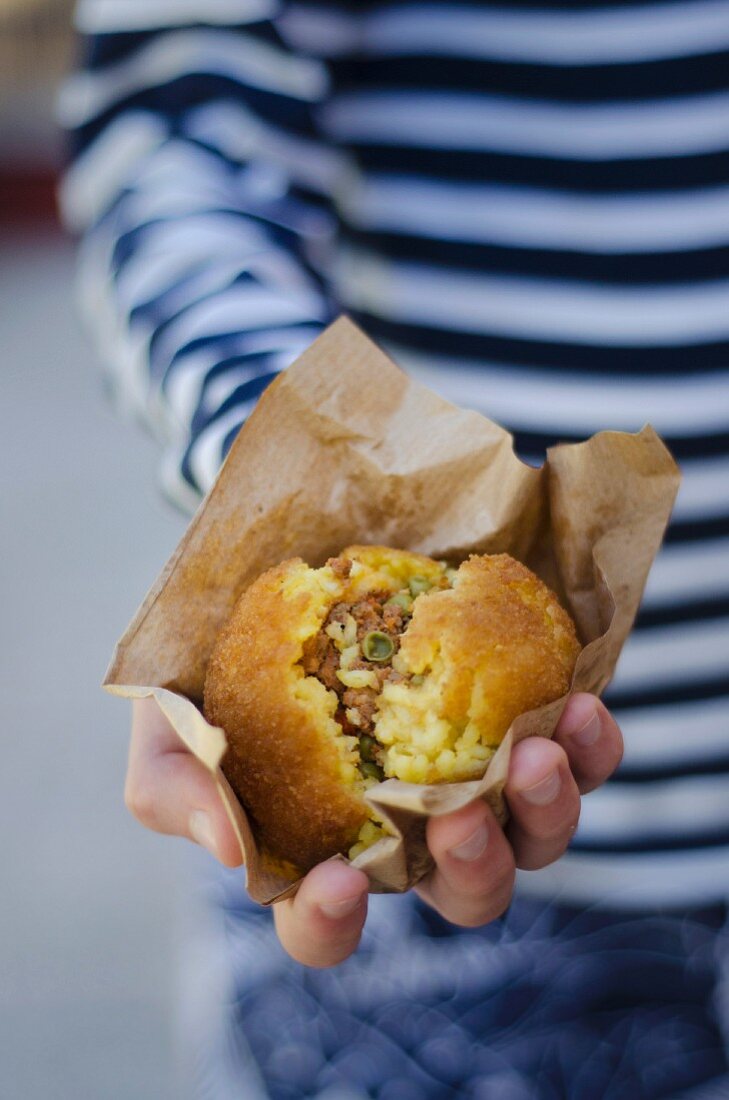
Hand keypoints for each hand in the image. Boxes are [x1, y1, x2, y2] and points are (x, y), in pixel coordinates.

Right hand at [125, 693, 622, 966]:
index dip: (331, 921)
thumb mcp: (168, 719)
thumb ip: (178, 785)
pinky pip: (577, 756)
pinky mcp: (521, 722)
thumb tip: (228, 851)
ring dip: (546, 810)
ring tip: (538, 754)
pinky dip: (588, 745)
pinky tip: (576, 708)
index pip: (324, 923)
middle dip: (473, 867)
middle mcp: (411, 832)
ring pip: (533, 837)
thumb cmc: (220, 660)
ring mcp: (475, 779)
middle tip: (462, 814)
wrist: (289, 568)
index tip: (338, 883)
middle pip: (460, 891)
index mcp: (323, 851)